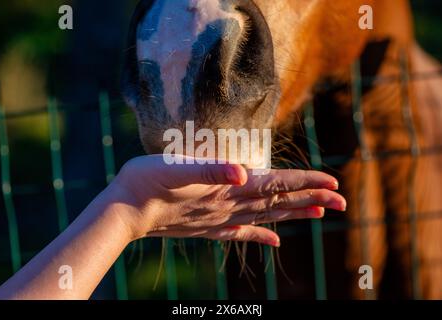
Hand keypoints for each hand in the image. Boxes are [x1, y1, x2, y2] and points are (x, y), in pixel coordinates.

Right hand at [111, 155, 345, 246]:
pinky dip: (263, 234)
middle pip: (279, 203)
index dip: (305, 183)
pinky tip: (276, 239)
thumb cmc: (147, 182)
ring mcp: (220, 219)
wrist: (125, 211)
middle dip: (311, 200)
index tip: (334, 183)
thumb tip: (244, 172)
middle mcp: (229, 207)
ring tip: (318, 214)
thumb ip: (212, 171)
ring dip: (294, 214)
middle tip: (342, 201)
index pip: (276, 185)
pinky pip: (243, 232)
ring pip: (267, 217)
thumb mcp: (177, 168)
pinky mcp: (208, 227)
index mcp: (226, 189)